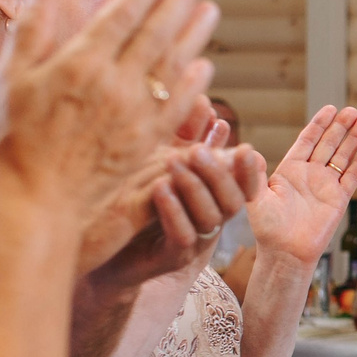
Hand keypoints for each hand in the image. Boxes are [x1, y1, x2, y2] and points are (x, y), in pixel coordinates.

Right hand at [0, 0, 218, 213]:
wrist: (33, 199)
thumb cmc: (12, 138)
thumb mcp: (9, 78)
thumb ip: (30, 32)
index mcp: (79, 63)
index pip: (122, 16)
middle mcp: (113, 84)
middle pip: (155, 34)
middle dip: (178, 3)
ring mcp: (134, 114)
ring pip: (173, 66)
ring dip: (194, 35)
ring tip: (210, 11)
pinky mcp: (145, 143)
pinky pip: (178, 108)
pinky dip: (194, 84)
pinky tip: (204, 66)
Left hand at [90, 121, 263, 289]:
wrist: (108, 245)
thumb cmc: (138, 199)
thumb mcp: (162, 160)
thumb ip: (187, 134)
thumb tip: (204, 100)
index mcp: (214, 199)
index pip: (244, 186)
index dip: (248, 170)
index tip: (245, 148)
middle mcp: (211, 220)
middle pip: (233, 200)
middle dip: (219, 173)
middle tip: (198, 150)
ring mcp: (194, 241)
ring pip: (210, 217)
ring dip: (194, 187)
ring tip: (174, 162)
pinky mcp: (172, 257)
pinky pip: (182, 235)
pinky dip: (174, 210)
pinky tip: (159, 188)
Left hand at [252, 106, 356, 265]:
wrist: (286, 253)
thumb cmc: (267, 228)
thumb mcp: (255, 197)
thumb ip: (252, 174)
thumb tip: (246, 151)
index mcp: (290, 169)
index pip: (307, 141)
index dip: (319, 124)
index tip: (330, 109)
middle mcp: (310, 175)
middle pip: (329, 144)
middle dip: (341, 127)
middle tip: (352, 111)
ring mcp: (326, 186)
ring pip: (343, 156)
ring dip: (354, 138)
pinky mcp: (339, 200)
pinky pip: (352, 177)